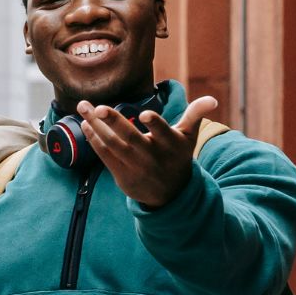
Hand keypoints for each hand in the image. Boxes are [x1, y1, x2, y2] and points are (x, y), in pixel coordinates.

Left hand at [77, 95, 218, 207]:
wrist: (170, 194)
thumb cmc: (177, 157)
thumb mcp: (189, 138)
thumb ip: (195, 115)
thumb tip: (212, 99)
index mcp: (171, 145)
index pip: (163, 133)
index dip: (155, 124)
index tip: (143, 113)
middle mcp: (153, 157)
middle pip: (131, 138)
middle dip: (114, 122)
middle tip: (99, 108)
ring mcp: (136, 167)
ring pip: (113, 145)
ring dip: (96, 126)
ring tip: (83, 108)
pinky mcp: (122, 174)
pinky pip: (105, 155)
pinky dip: (94, 140)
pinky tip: (85, 125)